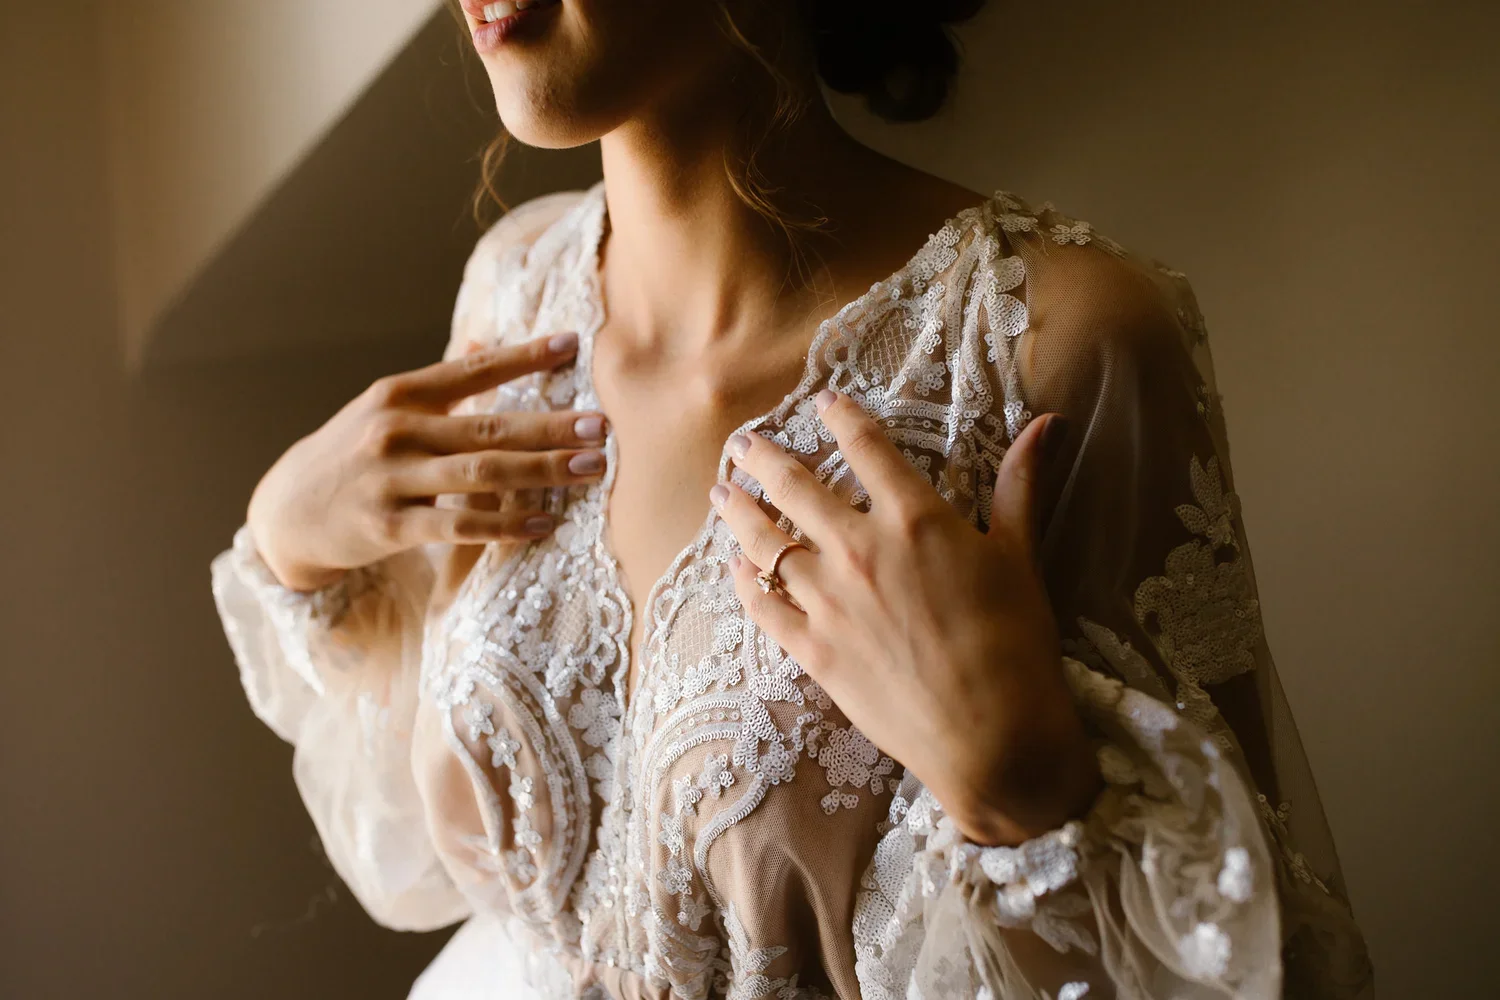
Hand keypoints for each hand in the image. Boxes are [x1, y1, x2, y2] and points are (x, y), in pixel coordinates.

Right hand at [248, 333, 607, 590]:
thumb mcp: (384, 408)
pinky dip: (504, 526)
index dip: (525, 356)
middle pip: (489, 426)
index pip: (473, 369)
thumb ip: (440, 383)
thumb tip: (485, 339)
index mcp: (400, 393)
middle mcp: (395, 430)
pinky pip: (458, 527)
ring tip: (591, 470)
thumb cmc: (350, 455)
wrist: (285, 513)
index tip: (575, 344)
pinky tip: (544, 523)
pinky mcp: (388, 527)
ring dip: (542, 471)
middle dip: (551, 426)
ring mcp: (391, 479)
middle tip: (602, 426)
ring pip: (481, 475)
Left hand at [712, 390, 1099, 845]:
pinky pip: (764, 608)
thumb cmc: (1016, 644)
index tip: (823, 403)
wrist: (992, 736)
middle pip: (796, 488)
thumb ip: (1022, 484)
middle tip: (741, 444)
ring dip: (740, 514)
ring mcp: (829, 602)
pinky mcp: (814, 651)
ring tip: (722, 494)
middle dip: (763, 459)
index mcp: (914, 519)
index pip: (867, 448)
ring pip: (766, 544)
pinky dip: (745, 584)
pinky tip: (735, 569)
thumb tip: (1048, 423)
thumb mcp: (1021, 556)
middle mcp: (860, 550)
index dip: (841, 418)